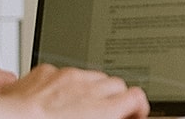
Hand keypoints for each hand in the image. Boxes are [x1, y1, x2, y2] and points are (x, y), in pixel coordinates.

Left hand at [0, 63, 148, 118]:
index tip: (134, 112)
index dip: (138, 105)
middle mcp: (87, 87)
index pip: (135, 96)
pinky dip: (65, 82)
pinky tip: (55, 96)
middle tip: (106, 110)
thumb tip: (118, 116)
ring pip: (92, 74)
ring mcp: (66, 75)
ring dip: (91, 87)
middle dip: (114, 96)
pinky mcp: (47, 70)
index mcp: (100, 108)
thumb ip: (107, 117)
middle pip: (117, 83)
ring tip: (78, 103)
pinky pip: (65, 71)